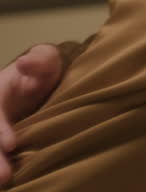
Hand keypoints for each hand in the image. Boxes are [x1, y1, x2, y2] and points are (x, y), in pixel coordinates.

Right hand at [0, 44, 63, 184]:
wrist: (41, 85)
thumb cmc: (42, 72)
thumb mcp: (45, 61)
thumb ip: (40, 61)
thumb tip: (25, 63)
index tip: (12, 144)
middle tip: (5, 176)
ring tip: (6, 182)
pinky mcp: (3, 147)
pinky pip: (2, 157)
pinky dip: (2, 168)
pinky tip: (11, 184)